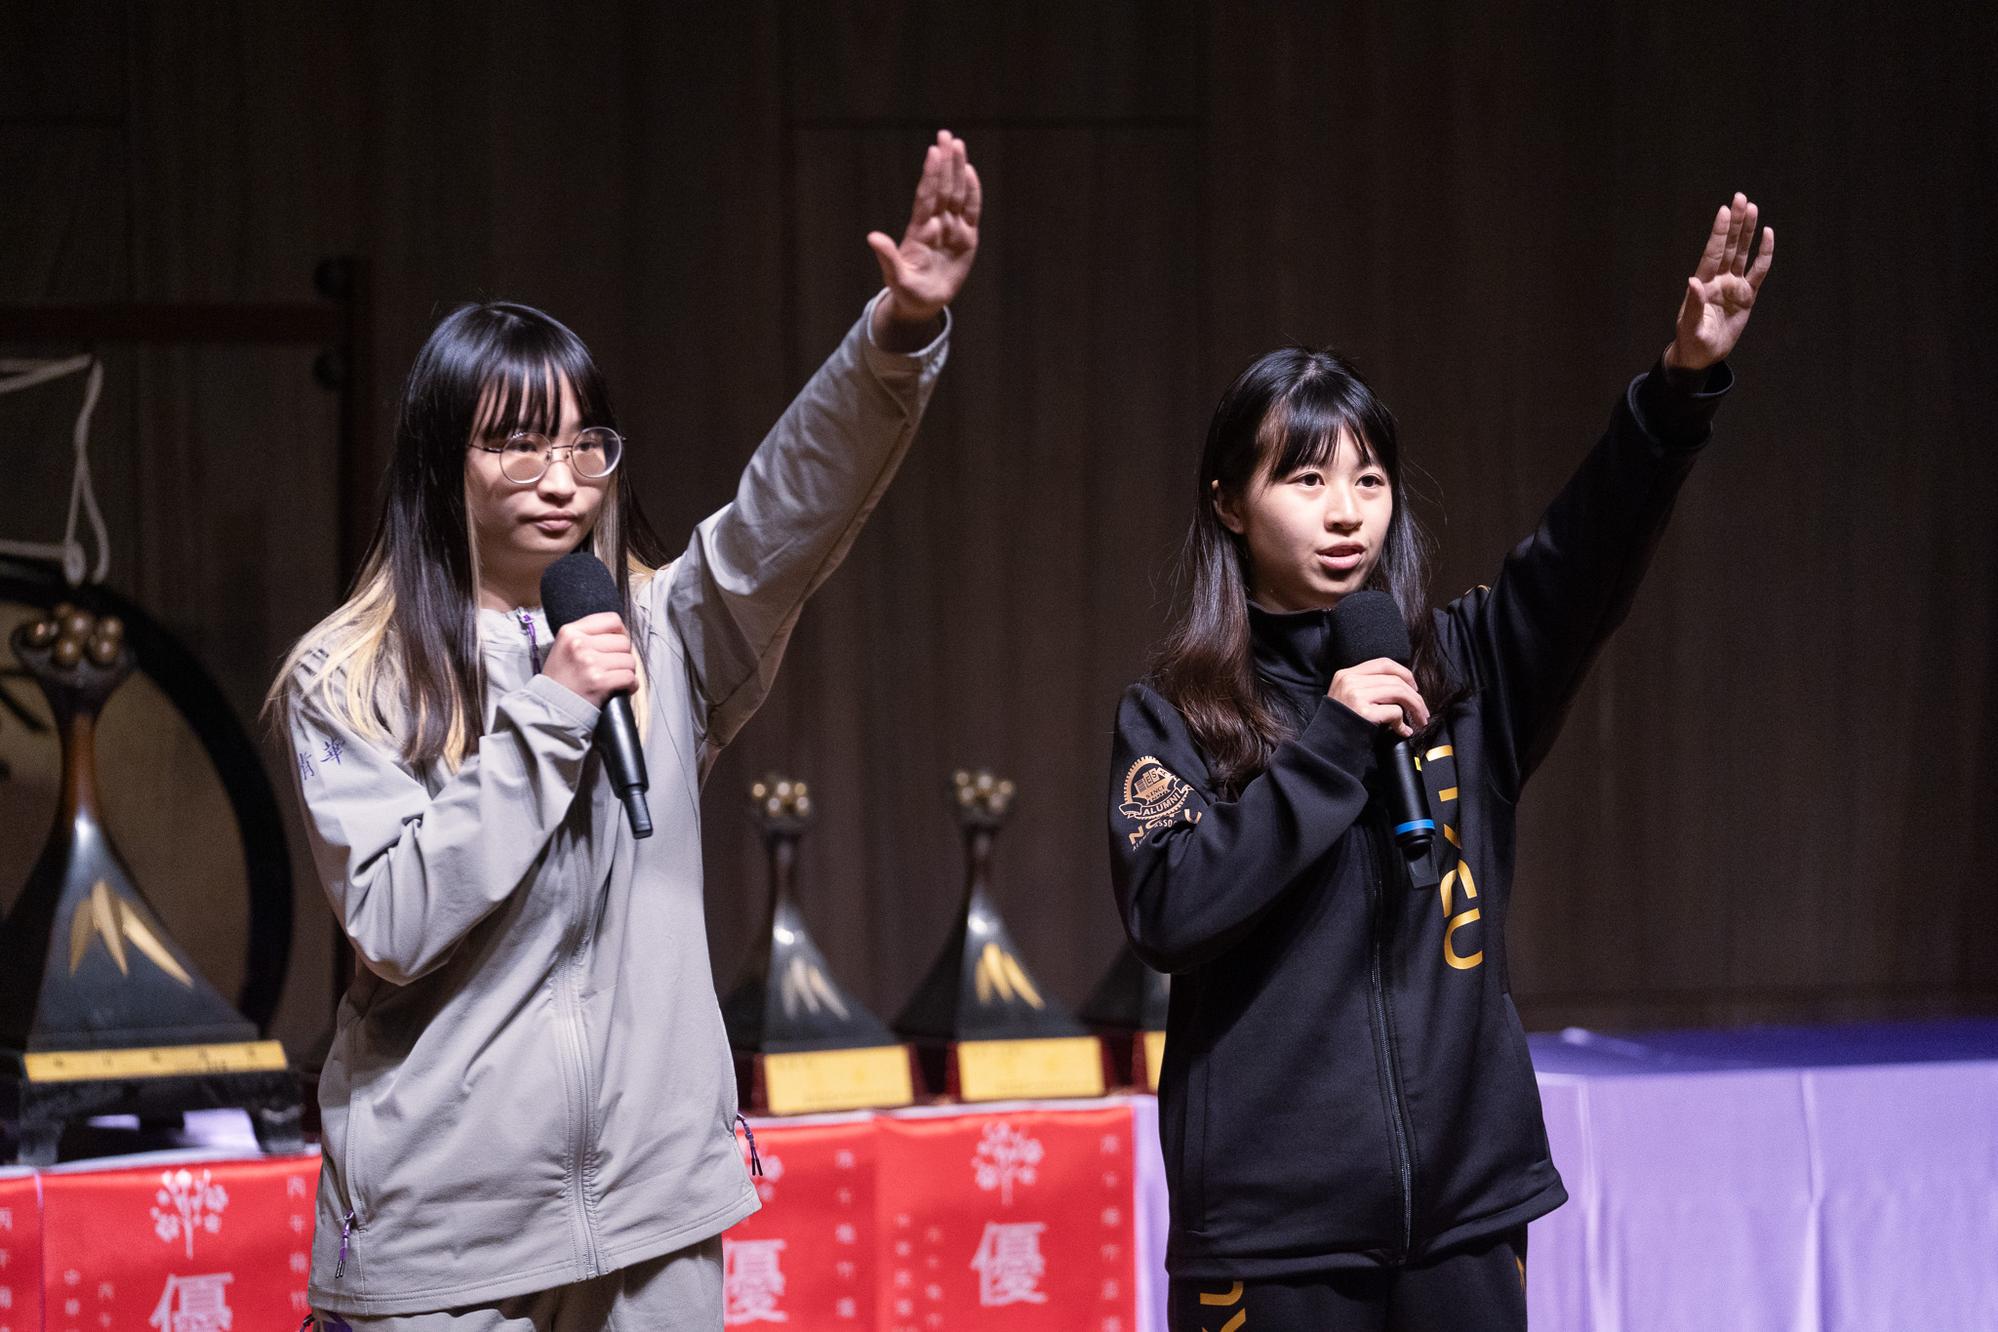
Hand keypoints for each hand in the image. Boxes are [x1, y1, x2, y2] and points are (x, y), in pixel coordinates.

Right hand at [542, 612, 635, 708]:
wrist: (550, 706)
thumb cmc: (560, 678)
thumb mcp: (564, 647)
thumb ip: (587, 635)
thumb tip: (620, 632)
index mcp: (570, 631)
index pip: (612, 620)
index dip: (620, 633)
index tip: (617, 644)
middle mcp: (579, 644)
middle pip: (623, 642)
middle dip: (623, 656)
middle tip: (614, 666)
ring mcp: (589, 663)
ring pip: (629, 660)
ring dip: (627, 671)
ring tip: (615, 678)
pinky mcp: (599, 681)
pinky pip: (629, 677)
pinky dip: (630, 685)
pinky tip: (622, 688)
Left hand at [868, 129, 981, 346]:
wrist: (922, 304)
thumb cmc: (907, 292)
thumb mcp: (895, 278)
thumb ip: (887, 257)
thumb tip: (871, 237)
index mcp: (920, 232)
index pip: (927, 197)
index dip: (931, 175)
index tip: (933, 151)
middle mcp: (936, 225)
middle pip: (943, 188)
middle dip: (945, 162)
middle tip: (946, 135)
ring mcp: (952, 230)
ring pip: (957, 194)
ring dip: (957, 170)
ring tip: (958, 144)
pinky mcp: (967, 239)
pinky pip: (972, 212)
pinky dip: (973, 193)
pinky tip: (970, 172)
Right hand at [1328, 658, 1429, 736]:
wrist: (1326, 746)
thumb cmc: (1341, 724)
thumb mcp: (1348, 697)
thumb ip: (1368, 688)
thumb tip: (1403, 688)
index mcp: (1346, 674)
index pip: (1383, 663)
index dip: (1404, 673)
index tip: (1414, 687)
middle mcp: (1350, 681)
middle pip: (1395, 679)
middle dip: (1415, 696)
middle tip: (1423, 711)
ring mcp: (1355, 695)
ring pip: (1399, 692)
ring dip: (1415, 707)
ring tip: (1419, 720)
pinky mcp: (1363, 712)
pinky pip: (1395, 712)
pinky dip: (1403, 723)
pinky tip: (1402, 731)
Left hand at [1665, 192, 1774, 372]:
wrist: (1702, 355)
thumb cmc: (1691, 341)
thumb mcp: (1690, 326)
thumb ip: (1693, 304)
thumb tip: (1692, 282)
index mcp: (1703, 284)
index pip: (1713, 252)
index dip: (1719, 232)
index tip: (1724, 210)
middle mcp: (1718, 279)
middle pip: (1729, 245)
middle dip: (1735, 223)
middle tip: (1741, 197)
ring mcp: (1734, 285)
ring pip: (1743, 252)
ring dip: (1748, 231)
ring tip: (1753, 208)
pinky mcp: (1747, 295)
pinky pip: (1759, 271)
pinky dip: (1764, 254)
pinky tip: (1768, 235)